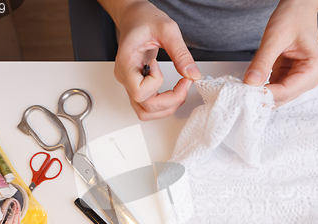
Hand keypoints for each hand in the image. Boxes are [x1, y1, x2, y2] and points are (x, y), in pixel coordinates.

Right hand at [101, 0, 201, 119]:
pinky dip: (162, 106)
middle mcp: (125, 77)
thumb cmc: (145, 19)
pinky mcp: (135, 86)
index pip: (139, 91)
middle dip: (170, 100)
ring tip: (179, 92)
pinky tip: (173, 93)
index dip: (158, 84)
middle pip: (145, 106)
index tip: (167, 68)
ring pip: (145, 112)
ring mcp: (129, 83)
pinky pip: (146, 106)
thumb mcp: (167, 29)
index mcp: (126, 62)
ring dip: (166, 108)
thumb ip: (181, 53)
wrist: (134, 16)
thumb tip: (193, 74)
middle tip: (185, 83)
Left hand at [244, 0, 317, 106]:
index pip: (287, 91)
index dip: (265, 94)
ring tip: (246, 85)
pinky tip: (253, 81)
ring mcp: (299, 79)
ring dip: (261, 92)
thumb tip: (251, 81)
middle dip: (262, 94)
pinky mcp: (289, 77)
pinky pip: (273, 88)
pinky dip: (262, 86)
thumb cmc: (293, 17)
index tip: (247, 93)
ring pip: (277, 96)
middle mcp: (310, 77)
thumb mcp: (275, 37)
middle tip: (242, 91)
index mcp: (313, 68)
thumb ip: (263, 61)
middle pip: (282, 97)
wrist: (297, 8)